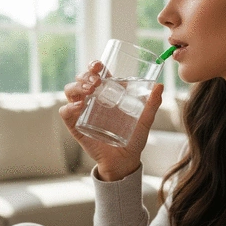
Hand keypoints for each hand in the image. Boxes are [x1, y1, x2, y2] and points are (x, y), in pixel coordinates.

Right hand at [59, 60, 163, 180]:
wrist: (125, 160)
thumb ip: (152, 103)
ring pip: (70, 90)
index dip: (94, 66)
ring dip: (77, 86)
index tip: (99, 65)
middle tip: (96, 81)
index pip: (97, 73)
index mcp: (107, 93)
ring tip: (89, 90)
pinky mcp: (75, 125)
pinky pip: (65, 112)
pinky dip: (69, 107)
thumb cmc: (134, 137)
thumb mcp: (145, 120)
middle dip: (85, 75)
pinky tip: (79, 107)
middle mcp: (93, 99)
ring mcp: (82, 111)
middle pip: (81, 79)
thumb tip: (160, 86)